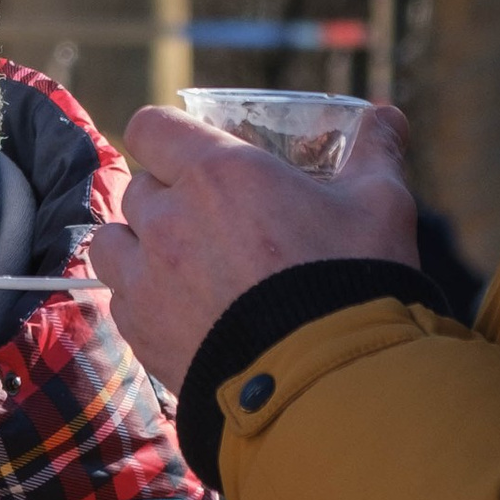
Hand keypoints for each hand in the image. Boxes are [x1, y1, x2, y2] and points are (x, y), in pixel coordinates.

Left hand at [88, 98, 419, 388]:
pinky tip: (183, 311)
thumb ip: (375, 152)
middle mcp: (168, 219)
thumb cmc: (352, 281)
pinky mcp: (141, 333)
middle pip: (139, 187)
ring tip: (182, 264)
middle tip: (212, 218)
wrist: (326, 383)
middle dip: (168, 195)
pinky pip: (121, 300)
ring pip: (112, 242)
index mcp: (217, 172)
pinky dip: (142, 299)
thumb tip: (387, 116)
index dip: (166, 137)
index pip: (151, 128)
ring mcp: (146, 278)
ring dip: (138, 244)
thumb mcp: (379, 204)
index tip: (191, 153)